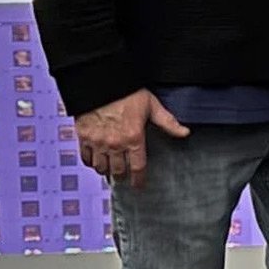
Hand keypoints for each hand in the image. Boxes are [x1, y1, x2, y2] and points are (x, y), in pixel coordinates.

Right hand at [74, 88, 190, 189]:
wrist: (101, 82)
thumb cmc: (127, 93)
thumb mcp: (152, 106)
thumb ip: (168, 122)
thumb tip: (184, 132)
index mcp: (134, 138)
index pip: (138, 167)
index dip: (139, 180)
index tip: (139, 185)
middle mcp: (115, 144)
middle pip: (118, 170)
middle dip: (122, 176)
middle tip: (124, 177)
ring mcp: (97, 142)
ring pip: (101, 167)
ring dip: (106, 171)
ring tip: (110, 171)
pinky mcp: (83, 137)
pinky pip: (86, 157)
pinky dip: (91, 162)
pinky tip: (96, 161)